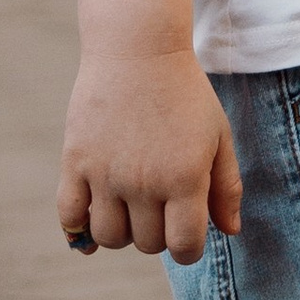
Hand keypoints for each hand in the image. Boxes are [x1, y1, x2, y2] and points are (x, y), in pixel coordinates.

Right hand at [58, 49, 241, 260]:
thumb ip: (227, 187)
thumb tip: (230, 232)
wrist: (138, 50)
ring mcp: (105, 173)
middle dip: (158, 235)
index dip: (188, 249)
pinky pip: (69, 215)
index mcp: (184, 178)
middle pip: (146, 244)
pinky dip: (77, 228)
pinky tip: (91, 219)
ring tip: (130, 209)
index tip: (186, 235)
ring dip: (121, 233)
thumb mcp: (218, 136)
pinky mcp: (75, 162)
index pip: (184, 247)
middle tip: (161, 209)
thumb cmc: (186, 95)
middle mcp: (143, 182)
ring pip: (108, 237)